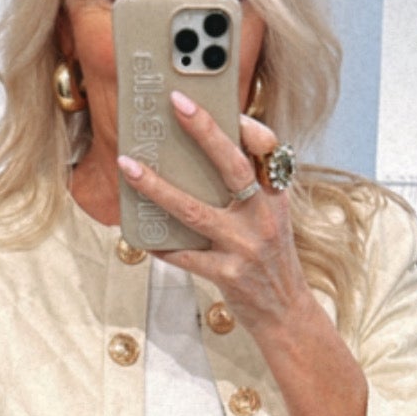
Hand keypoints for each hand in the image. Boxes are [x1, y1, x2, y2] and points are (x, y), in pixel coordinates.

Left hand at [117, 95, 308, 336]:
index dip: (247, 124)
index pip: (268, 148)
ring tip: (129, 166)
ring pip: (195, 210)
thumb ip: (248, 189)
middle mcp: (264, 216)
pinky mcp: (229, 275)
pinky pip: (186, 256)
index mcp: (276, 196)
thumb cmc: (270, 258)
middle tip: (175, 103)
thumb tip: (194, 159)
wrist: (286, 313)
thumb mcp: (272, 217)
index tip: (225, 103)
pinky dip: (162, 245)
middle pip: (232, 165)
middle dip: (204, 130)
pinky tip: (142, 236)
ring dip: (157, 187)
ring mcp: (246, 246)